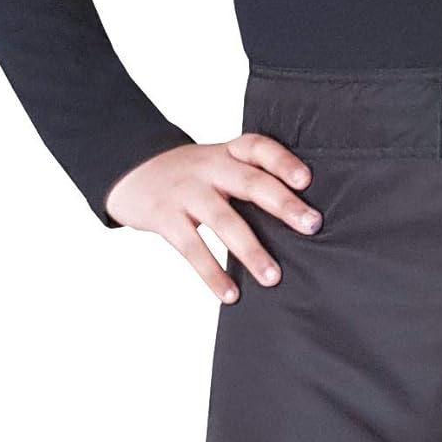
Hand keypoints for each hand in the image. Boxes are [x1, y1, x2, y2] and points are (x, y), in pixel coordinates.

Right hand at [104, 134, 319, 302]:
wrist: (130, 170)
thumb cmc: (190, 175)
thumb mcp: (217, 164)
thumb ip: (249, 181)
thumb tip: (298, 221)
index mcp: (228, 153)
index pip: (258, 148)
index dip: (283, 161)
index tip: (306, 179)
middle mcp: (210, 168)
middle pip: (250, 182)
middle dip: (283, 204)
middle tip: (311, 225)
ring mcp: (186, 192)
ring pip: (224, 220)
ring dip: (251, 250)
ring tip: (273, 277)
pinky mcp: (165, 217)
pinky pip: (192, 248)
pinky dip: (212, 273)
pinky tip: (230, 294)